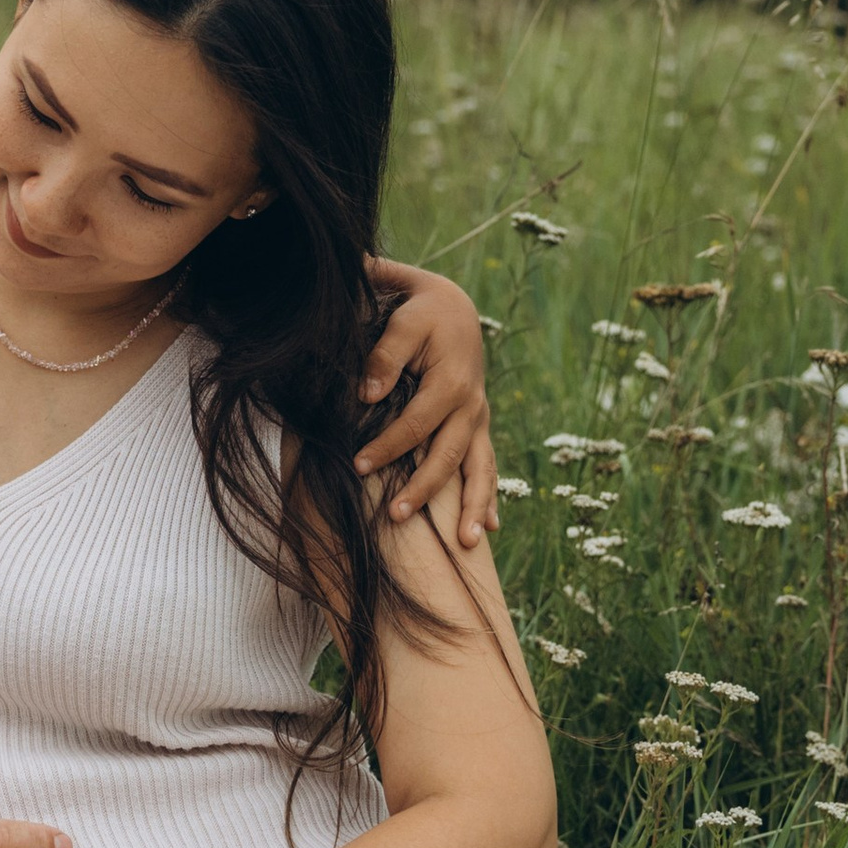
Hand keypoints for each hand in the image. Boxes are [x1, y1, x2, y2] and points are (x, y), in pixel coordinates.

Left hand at [360, 262, 497, 546]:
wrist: (455, 305)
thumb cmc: (421, 311)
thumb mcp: (404, 318)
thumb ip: (385, 354)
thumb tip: (367, 394)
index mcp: (452, 382)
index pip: (416, 425)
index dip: (387, 447)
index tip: (357, 466)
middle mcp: (472, 406)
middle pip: (448, 456)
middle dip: (424, 489)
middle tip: (397, 517)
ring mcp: (478, 419)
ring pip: (480, 468)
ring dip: (473, 506)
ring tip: (467, 543)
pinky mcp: (478, 426)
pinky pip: (488, 465)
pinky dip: (489, 497)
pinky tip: (489, 528)